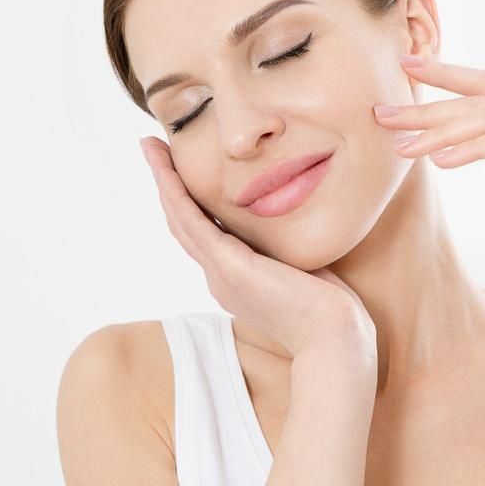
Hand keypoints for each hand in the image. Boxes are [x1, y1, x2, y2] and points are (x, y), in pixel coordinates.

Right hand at [139, 136, 376, 360]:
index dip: (189, 201)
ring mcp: (220, 272)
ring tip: (150, 148)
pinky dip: (175, 193)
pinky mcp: (227, 265)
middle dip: (168, 185)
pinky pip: (192, 222)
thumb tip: (295, 235)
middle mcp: (220, 276)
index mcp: (236, 279)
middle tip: (153, 150)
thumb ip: (289, 253)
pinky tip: (166, 169)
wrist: (333, 337)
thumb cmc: (330, 309)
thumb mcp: (302, 271)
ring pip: (180, 219)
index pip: (204, 233)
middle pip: (183, 223)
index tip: (182, 172)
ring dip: (163, 181)